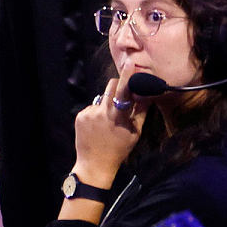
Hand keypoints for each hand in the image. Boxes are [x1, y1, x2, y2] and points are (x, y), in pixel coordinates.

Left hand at [70, 70, 145, 188]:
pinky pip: (92, 107)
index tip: (130, 62)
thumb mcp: (135, 133)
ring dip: (107, 105)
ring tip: (108, 123)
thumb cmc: (119, 149)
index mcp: (117, 117)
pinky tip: (98, 127)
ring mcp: (88, 113)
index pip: (123, 90)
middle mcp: (101, 112)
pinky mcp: (80, 116)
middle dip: (118, 88)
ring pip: (102, 99)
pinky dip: (97, 113)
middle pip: (110, 87)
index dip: (127, 76)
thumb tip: (146, 94)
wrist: (95, 164)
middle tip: (123, 98)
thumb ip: (140, 112)